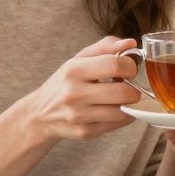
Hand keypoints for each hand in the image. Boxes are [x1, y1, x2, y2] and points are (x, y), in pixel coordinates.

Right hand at [25, 36, 142, 142]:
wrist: (41, 114)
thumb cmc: (65, 83)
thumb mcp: (79, 59)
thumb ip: (105, 47)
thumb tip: (130, 43)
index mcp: (74, 70)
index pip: (116, 65)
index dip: (130, 66)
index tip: (128, 69)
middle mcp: (74, 93)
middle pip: (124, 92)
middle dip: (134, 88)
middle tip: (128, 86)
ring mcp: (79, 115)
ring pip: (123, 111)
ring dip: (129, 104)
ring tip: (120, 98)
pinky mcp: (85, 132)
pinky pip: (117, 124)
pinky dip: (122, 116)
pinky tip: (113, 109)